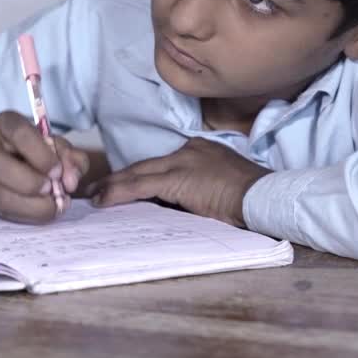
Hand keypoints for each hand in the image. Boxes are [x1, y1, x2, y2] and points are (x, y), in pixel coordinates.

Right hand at [0, 110, 89, 222]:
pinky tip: (42, 212)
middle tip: (52, 190)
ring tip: (52, 205)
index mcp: (4, 124)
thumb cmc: (28, 150)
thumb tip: (71, 180)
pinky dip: (26, 215)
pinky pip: (0, 211)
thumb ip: (67, 156)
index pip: (18, 132)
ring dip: (30, 205)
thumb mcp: (51, 144)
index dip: (40, 154)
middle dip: (30, 182)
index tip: (58, 171)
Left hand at [87, 137, 268, 227]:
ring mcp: (183, 162)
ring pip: (139, 173)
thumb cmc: (249, 200)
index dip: (138, 176)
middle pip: (145, 166)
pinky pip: (141, 186)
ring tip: (94, 197)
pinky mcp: (178, 177)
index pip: (161, 165)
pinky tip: (104, 200)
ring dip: (113, 187)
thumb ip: (197, 191)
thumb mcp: (220, 190)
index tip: (121, 185)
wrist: (263, 197)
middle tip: (96, 189)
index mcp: (199, 151)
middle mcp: (188, 151)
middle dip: (119, 179)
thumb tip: (174, 206)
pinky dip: (120, 193)